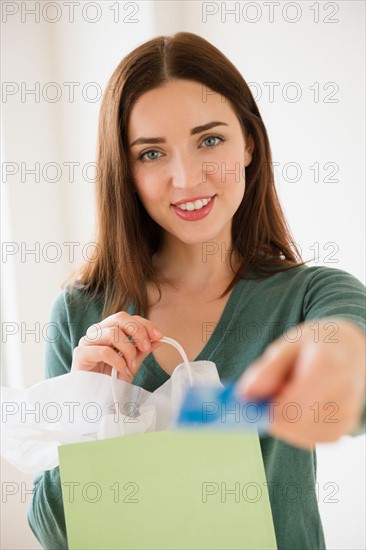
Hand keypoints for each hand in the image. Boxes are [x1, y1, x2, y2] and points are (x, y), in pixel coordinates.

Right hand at [71, 312, 163, 381]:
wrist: (95, 400)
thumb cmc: (110, 380)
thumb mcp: (131, 363)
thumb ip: (142, 350)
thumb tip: (159, 339)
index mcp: (108, 330)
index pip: (128, 318)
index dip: (145, 325)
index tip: (159, 337)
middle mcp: (97, 331)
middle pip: (120, 317)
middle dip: (138, 331)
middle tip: (146, 347)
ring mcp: (87, 341)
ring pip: (113, 332)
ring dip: (128, 350)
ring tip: (131, 366)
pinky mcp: (81, 354)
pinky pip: (104, 351)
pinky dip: (118, 362)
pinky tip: (122, 372)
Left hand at [238, 319, 365, 448]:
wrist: (351, 350)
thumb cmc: (317, 344)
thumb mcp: (289, 344)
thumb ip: (267, 369)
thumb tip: (245, 394)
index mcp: (329, 367)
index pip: (292, 405)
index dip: (265, 408)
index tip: (247, 401)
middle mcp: (343, 395)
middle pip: (293, 423)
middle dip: (271, 411)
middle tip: (270, 390)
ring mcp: (346, 416)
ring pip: (296, 433)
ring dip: (283, 418)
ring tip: (291, 391)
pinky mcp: (342, 430)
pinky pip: (306, 438)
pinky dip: (295, 426)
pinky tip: (300, 404)